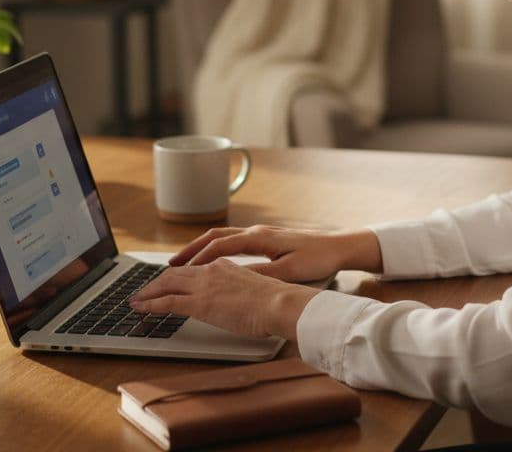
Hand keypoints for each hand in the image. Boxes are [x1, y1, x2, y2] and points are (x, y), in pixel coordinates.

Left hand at [129, 258, 319, 339]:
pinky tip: (140, 308)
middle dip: (156, 283)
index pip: (193, 269)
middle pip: (175, 274)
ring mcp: (204, 285)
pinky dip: (149, 304)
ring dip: (148, 292)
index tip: (167, 282)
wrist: (280, 303)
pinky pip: (167, 302)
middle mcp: (211, 270)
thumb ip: (240, 290)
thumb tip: (234, 300)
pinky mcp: (200, 303)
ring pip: (166, 284)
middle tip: (144, 291)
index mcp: (225, 265)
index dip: (176, 276)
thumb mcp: (255, 289)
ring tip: (136, 300)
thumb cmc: (276, 302)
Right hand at [167, 225, 382, 280]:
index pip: (219, 245)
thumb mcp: (290, 271)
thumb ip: (263, 274)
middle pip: (214, 237)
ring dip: (202, 249)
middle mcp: (257, 232)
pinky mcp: (268, 240)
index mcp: (259, 238)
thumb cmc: (318, 258)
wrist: (341, 246)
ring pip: (222, 237)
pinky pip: (233, 241)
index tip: (178, 271)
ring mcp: (262, 234)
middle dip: (191, 250)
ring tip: (185, 264)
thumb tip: (236, 279)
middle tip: (170, 266)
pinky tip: (213, 262)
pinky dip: (216, 250)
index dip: (196, 258)